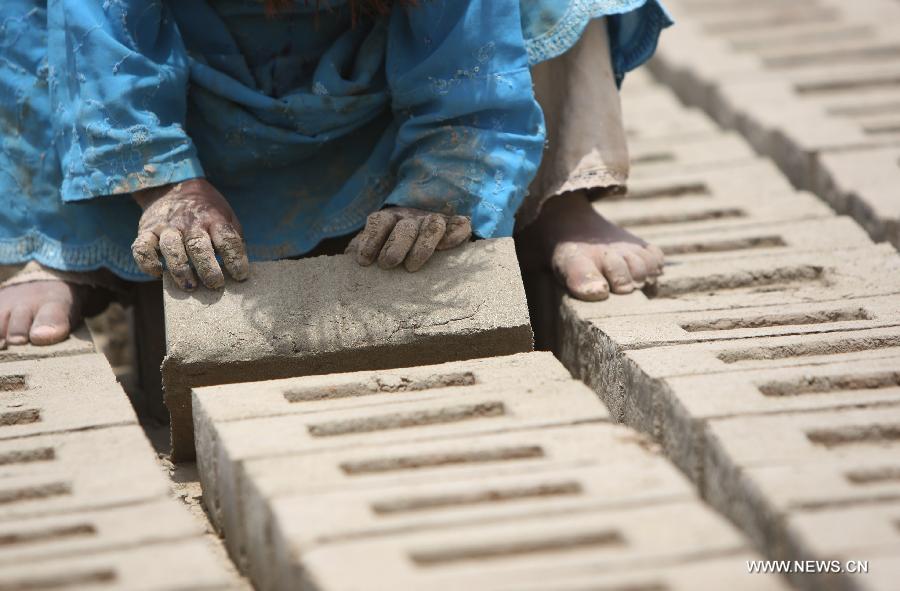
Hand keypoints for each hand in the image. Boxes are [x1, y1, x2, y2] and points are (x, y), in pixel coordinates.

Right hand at [132, 179, 248, 289]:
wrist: (172, 187)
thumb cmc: (205, 211)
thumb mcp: (226, 216)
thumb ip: (233, 239)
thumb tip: (240, 268)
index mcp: (213, 218)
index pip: (227, 238)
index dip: (235, 258)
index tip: (240, 276)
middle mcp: (189, 222)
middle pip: (198, 245)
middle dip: (208, 268)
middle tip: (215, 284)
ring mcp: (166, 226)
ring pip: (171, 248)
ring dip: (180, 269)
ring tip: (190, 286)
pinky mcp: (146, 231)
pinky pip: (142, 248)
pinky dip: (148, 263)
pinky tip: (158, 273)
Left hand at [347, 207, 471, 271]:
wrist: (423, 241)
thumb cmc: (389, 252)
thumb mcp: (372, 250)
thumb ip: (360, 252)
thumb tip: (346, 263)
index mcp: (388, 220)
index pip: (379, 221)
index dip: (371, 239)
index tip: (364, 261)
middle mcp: (411, 218)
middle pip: (405, 225)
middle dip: (395, 245)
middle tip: (388, 264)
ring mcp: (433, 221)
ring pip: (432, 225)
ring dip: (422, 245)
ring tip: (411, 266)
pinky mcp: (455, 228)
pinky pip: (459, 226)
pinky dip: (454, 234)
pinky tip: (446, 247)